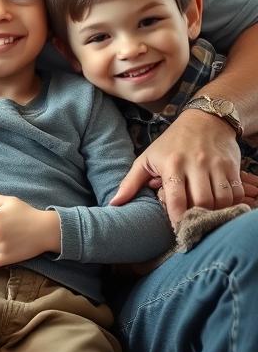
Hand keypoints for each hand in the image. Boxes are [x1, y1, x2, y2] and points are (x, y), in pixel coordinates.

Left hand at [110, 110, 242, 221]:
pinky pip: (237, 194)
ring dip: (215, 212)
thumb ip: (131, 182)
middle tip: (193, 223)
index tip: (177, 231)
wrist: (204, 120)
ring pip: (221, 200)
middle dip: (198, 217)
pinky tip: (220, 204)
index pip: (176, 199)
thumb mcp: (147, 159)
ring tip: (206, 214)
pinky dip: (231, 204)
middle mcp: (195, 164)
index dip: (178, 219)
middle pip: (201, 202)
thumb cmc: (171, 144)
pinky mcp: (232, 166)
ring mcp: (216, 165)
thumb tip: (114, 204)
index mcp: (171, 164)